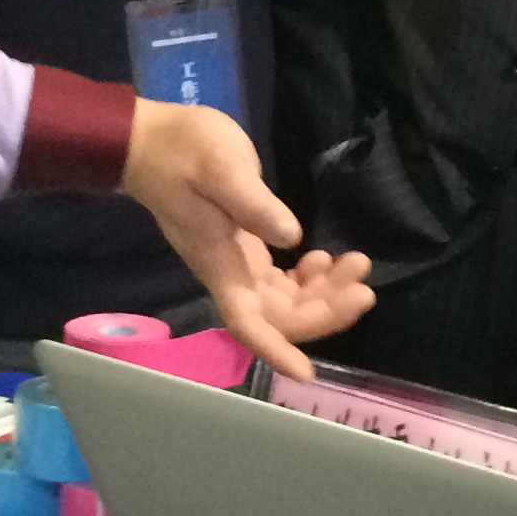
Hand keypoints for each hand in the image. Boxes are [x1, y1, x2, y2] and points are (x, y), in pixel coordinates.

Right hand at [119, 101, 372, 380]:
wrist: (151, 141)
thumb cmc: (182, 150)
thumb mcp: (222, 168)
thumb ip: (253, 203)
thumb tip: (292, 237)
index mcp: (220, 263)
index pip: (247, 322)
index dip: (276, 350)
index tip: (306, 374)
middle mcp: (229, 274)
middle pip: (279, 317)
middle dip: (325, 311)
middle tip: (364, 285)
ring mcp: (237, 263)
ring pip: (285, 301)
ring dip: (324, 294)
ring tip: (356, 265)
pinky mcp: (244, 248)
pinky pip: (280, 282)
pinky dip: (308, 279)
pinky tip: (323, 259)